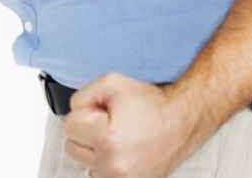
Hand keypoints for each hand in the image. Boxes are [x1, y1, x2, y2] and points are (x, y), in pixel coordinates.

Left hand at [61, 73, 204, 177]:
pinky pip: (100, 174)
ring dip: (96, 150)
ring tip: (119, 137)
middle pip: (72, 147)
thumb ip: (82, 95)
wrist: (182, 121)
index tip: (103, 112)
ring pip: (85, 163)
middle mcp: (112, 164)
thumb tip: (72, 110)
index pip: (69, 126)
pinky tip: (122, 150)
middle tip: (111, 123)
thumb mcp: (112, 83)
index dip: (85, 114)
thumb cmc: (152, 104)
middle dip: (87, 133)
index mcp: (107, 138)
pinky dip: (106, 163)